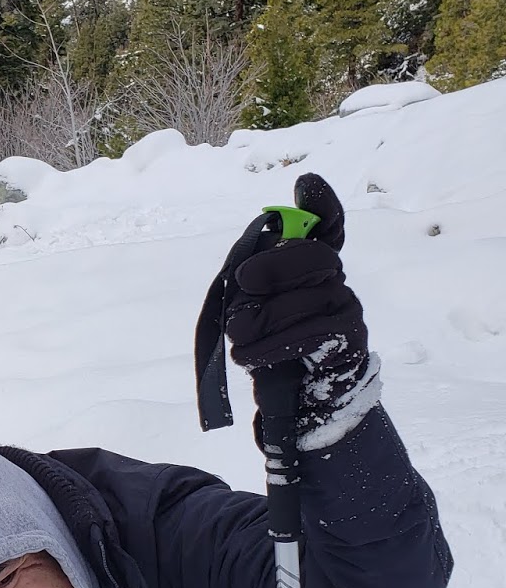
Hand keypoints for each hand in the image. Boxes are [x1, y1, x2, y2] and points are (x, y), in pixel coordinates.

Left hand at [224, 176, 376, 446]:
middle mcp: (334, 280)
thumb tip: (244, 280)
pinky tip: (248, 356)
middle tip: (243, 281)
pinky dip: (277, 344)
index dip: (320, 203)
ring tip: (236, 332)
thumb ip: (251, 288)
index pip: (326, 225)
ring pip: (312, 297)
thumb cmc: (269, 349)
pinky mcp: (351, 342)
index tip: (306, 183)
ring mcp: (348, 309)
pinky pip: (318, 333)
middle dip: (277, 263)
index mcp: (308, 265)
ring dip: (266, 316)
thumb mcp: (250, 313)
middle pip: (318, 255)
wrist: (297, 404)